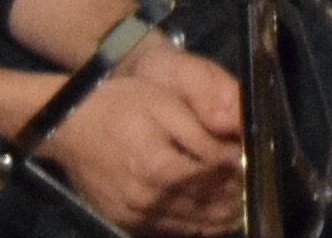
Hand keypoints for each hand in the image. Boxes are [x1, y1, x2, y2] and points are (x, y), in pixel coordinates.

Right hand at [37, 38, 245, 236]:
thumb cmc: (120, 106)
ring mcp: (135, 216)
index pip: (217, 178)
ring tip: (243, 206)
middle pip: (207, 207)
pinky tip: (213, 219)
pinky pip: (170, 231)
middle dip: (238, 199)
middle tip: (259, 189)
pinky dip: (196, 227)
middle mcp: (149, 200)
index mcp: (161, 168)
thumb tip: (239, 154)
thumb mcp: (166, 107)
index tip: (260, 165)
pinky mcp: (125, 222)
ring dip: (222, 218)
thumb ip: (205, 135)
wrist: (70, 125)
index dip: (243, 173)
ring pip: (192, 225)